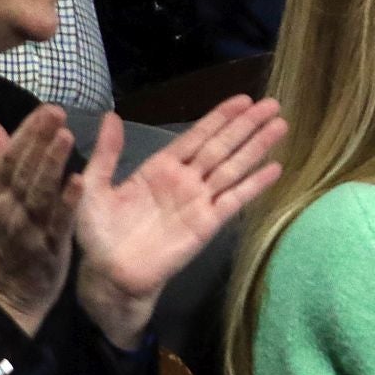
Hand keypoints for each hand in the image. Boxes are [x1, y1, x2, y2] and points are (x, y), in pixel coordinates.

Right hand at [0, 106, 82, 337]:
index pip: (11, 157)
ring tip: (67, 137)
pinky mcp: (46, 248)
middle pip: (24, 169)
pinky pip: (58, 223)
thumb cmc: (5, 245)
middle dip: (40, 139)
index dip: (28, 132)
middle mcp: (9, 208)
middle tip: (57, 111)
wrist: (3, 298)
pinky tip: (80, 181)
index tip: (47, 107)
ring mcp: (27, 229)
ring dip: (52, 164)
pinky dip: (67, 202)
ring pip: (39, 192)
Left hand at [75, 98, 286, 348]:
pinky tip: (275, 168)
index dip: (220, 117)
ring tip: (281, 126)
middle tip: (273, 104)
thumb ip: (107, 153)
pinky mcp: (208, 224)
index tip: (243, 100)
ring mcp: (200, 201)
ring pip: (234, 167)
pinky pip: (235, 199)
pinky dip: (255, 184)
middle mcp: (186, 180)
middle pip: (222, 146)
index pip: (196, 136)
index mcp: (160, 168)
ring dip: (257, 147)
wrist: (109, 275)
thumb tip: (112, 115)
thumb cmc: (98, 234)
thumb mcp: (94, 187)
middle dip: (247, 125)